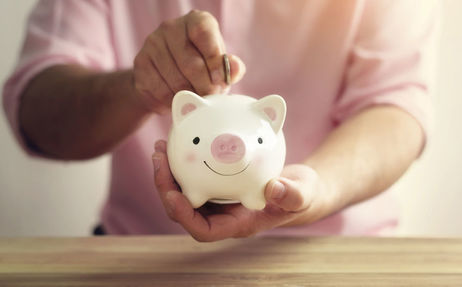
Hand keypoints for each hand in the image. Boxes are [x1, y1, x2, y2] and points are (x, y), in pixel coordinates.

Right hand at [133, 10, 245, 112]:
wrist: (163, 79)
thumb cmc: (198, 69)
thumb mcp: (218, 66)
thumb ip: (229, 68)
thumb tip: (236, 68)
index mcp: (195, 21)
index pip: (203, 32)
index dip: (214, 59)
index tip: (221, 79)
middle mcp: (171, 27)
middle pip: (190, 62)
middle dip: (205, 86)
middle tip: (211, 96)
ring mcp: (152, 44)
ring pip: (176, 80)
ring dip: (190, 96)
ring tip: (196, 98)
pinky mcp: (140, 64)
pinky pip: (161, 90)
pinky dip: (174, 101)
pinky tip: (178, 99)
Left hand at [151, 140, 328, 241]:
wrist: (300, 186)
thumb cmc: (301, 194)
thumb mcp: (302, 194)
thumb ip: (291, 194)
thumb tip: (273, 188)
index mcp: (237, 224)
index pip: (204, 230)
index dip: (185, 216)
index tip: (173, 196)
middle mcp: (221, 215)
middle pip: (184, 210)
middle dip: (165, 188)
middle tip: (159, 158)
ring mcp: (217, 201)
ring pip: (183, 192)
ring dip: (168, 173)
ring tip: (160, 147)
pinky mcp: (217, 185)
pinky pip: (194, 176)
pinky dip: (183, 161)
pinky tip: (180, 137)